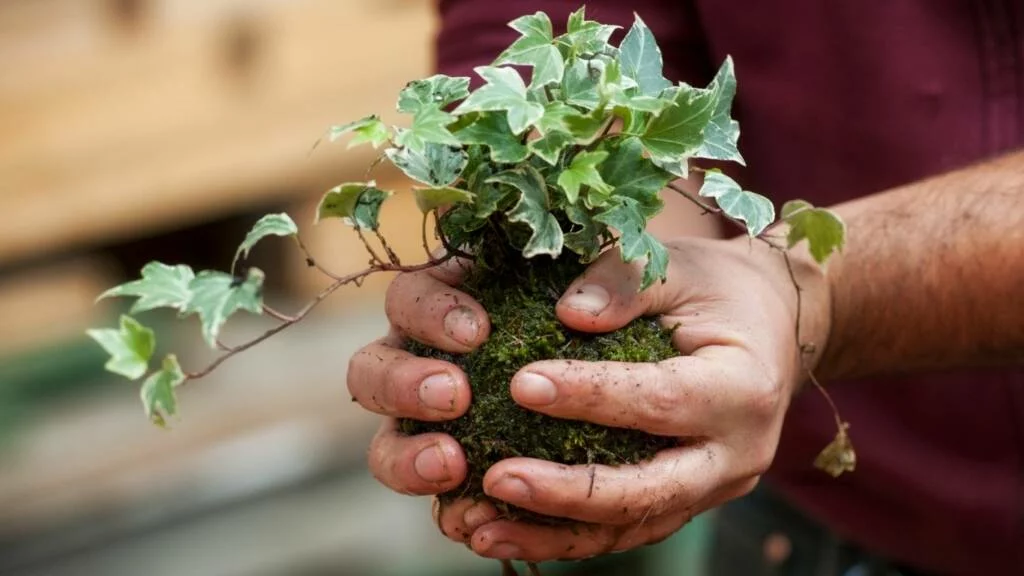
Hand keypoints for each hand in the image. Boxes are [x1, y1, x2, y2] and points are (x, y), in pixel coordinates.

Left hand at [347, 235, 829, 560]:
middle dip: (565, 492)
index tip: (520, 382)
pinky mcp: (686, 502)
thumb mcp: (682, 266)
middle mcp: (734, 455)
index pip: (658, 399)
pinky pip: (623, 530)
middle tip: (494, 477)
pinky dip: (563, 537)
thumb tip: (568, 312)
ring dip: (551, 535)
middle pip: (646, 490)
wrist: (771, 327)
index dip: (590, 395)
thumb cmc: (720, 289)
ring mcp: (712, 488)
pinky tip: (503, 532)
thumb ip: (627, 280)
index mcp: (742, 389)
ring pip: (629, 526)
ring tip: (480, 529)